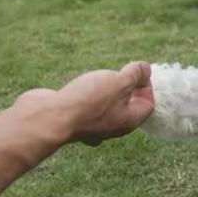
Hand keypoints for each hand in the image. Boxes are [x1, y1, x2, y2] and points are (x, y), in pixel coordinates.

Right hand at [15, 62, 153, 145]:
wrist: (50, 117)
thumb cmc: (89, 101)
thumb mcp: (120, 81)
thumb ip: (135, 74)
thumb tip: (146, 69)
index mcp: (129, 121)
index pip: (148, 104)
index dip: (146, 85)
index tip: (135, 71)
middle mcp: (112, 128)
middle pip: (127, 107)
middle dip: (126, 88)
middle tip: (119, 72)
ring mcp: (91, 127)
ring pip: (106, 108)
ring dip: (106, 92)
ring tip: (101, 78)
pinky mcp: (73, 121)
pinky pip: (87, 108)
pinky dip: (87, 96)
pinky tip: (81, 87)